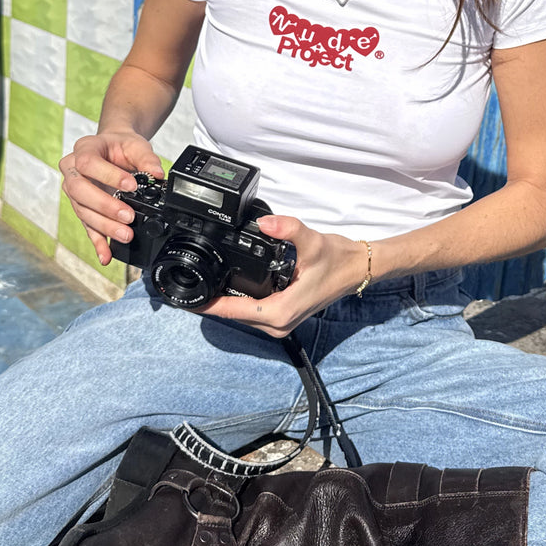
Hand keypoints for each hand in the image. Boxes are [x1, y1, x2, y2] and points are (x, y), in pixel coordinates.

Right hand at [60, 131, 162, 266]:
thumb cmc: (120, 146)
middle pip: (80, 190)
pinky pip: (87, 228)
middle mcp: (72, 171)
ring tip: (126, 234)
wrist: (113, 149)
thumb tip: (157, 175)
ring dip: (105, 226)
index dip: (108, 176)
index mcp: (84, 150)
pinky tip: (106, 255)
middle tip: (128, 215)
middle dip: (105, 205)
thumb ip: (146, 158)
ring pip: (83, 211)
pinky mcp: (82, 209)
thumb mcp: (135, 145)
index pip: (88, 163)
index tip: (131, 186)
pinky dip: (98, 243)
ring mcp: (74, 192)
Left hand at [201, 218, 367, 337]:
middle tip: (189, 288)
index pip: (234, 312)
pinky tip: (228, 288)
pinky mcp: (284, 315)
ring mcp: (282, 321)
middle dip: (211, 304)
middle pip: (233, 317)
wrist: (357, 268)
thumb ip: (287, 229)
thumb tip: (265, 222)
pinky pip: (253, 312)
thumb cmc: (338, 260)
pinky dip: (238, 303)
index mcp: (281, 310)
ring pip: (242, 316)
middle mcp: (279, 322)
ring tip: (202, 287)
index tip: (188, 301)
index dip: (209, 306)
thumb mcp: (312, 241)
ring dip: (224, 304)